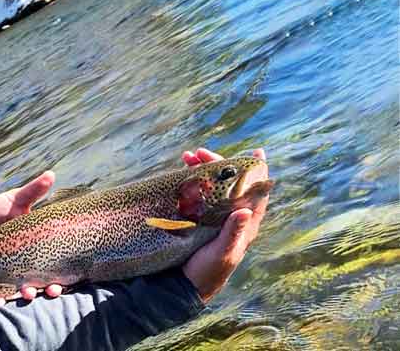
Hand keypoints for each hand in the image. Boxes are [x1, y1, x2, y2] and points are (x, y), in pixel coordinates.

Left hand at [0, 171, 63, 301]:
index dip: (60, 280)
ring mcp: (8, 271)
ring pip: (20, 290)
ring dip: (24, 295)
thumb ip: (34, 190)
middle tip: (48, 291)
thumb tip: (51, 174)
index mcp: (37, 249)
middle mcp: (25, 264)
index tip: (63, 285)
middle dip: (46, 290)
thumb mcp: (18, 199)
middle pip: (40, 284)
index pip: (53, 269)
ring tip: (24, 295)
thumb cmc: (0, 208)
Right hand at [181, 148, 268, 302]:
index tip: (256, 152)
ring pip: (212, 186)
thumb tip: (245, 211)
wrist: (184, 285)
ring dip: (201, 170)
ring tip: (186, 157)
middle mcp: (230, 217)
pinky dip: (190, 182)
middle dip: (217, 165)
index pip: (255, 193)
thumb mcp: (222, 253)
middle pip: (229, 184)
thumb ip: (233, 232)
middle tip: (200, 153)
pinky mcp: (196, 219)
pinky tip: (181, 173)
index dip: (256, 172)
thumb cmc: (209, 272)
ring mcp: (213, 217)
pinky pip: (196, 195)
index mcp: (244, 224)